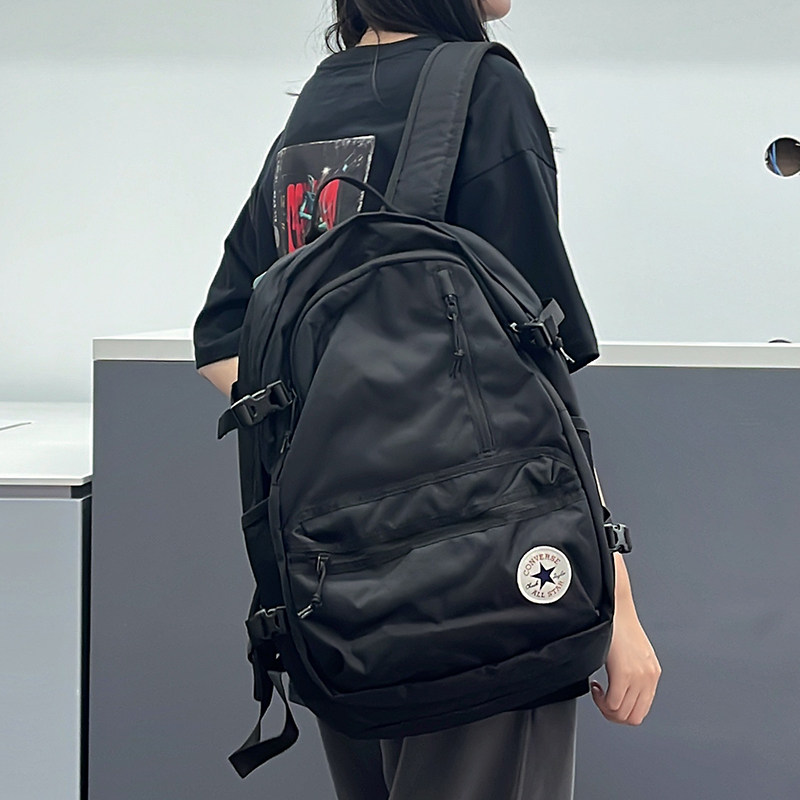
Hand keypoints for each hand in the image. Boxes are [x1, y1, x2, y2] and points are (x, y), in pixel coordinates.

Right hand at [590, 604, 661, 725]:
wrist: (614, 602)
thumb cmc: (616, 622)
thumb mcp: (630, 651)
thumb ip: (630, 671)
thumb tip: (617, 690)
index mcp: (652, 672)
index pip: (641, 710)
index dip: (622, 711)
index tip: (608, 698)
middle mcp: (649, 676)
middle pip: (633, 718)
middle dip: (613, 714)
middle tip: (601, 700)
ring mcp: (638, 676)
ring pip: (622, 713)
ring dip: (605, 707)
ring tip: (598, 691)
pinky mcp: (624, 673)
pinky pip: (613, 703)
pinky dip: (601, 700)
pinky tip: (595, 685)